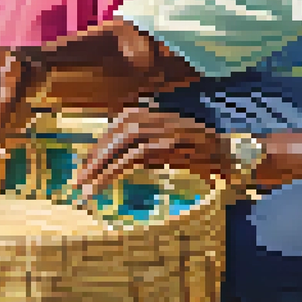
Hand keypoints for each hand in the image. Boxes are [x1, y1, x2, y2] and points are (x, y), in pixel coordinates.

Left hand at [71, 108, 231, 197]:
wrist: (225, 150)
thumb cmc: (194, 150)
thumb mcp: (162, 143)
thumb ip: (141, 147)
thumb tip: (114, 162)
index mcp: (146, 115)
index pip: (113, 130)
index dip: (96, 149)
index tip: (83, 168)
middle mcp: (149, 118)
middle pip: (112, 137)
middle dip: (92, 158)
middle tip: (77, 180)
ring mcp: (157, 130)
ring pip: (118, 146)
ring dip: (98, 167)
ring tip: (84, 187)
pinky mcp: (164, 145)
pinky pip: (131, 159)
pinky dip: (112, 172)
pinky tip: (101, 184)